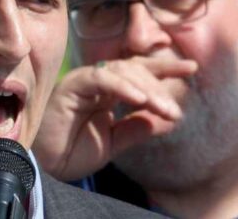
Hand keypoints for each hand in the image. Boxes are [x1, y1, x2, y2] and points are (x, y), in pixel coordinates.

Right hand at [33, 56, 196, 180]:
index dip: (165, 70)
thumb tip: (165, 119)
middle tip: (176, 110)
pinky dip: (122, 87)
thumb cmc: (70, 154)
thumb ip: (135, 129)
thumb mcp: (112, 144)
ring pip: (121, 72)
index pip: (140, 73)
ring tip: (165, 110)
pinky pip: (101, 80)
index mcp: (107, 92)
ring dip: (146, 90)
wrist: (44, 168)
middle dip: (159, 86)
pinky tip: (140, 101)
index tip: (193, 69)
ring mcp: (84, 82)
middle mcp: (97, 83)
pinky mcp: (72, 86)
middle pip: (135, 69)